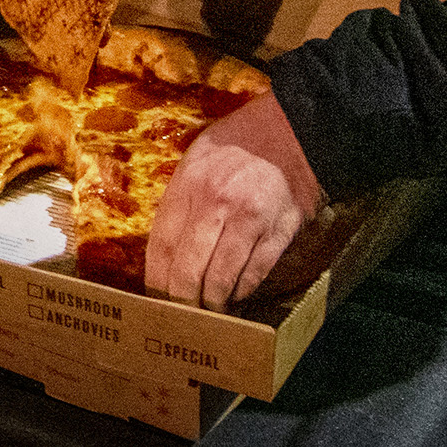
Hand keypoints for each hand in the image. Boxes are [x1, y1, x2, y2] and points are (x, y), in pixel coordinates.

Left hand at [146, 94, 324, 309]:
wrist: (292, 131)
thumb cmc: (238, 145)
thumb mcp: (196, 159)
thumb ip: (179, 199)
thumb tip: (164, 247)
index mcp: (189, 185)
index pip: (162, 246)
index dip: (156, 279)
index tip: (154, 298)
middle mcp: (216, 204)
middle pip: (188, 269)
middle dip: (181, 300)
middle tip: (180, 315)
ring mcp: (250, 219)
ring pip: (221, 278)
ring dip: (212, 302)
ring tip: (208, 311)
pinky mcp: (280, 230)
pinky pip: (255, 273)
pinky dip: (242, 290)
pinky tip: (236, 295)